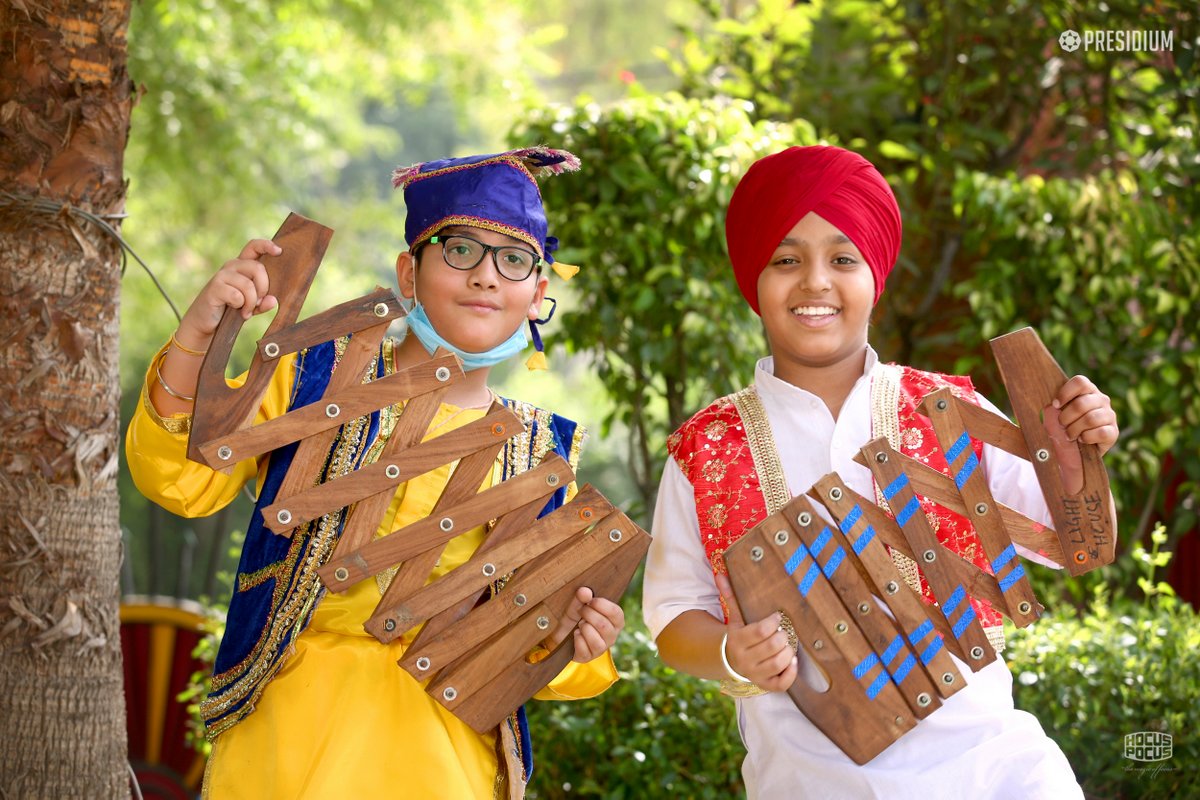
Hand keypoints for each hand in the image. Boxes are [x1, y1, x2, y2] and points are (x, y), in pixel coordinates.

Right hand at [176, 239, 281, 348]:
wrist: (205, 322)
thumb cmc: (230, 310)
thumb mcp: (251, 306)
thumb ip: (263, 303)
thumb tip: (273, 300)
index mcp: (242, 266)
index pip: (253, 247)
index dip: (266, 245)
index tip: (279, 251)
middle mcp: (232, 266)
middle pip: (258, 268)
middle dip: (263, 289)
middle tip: (258, 302)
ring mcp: (222, 275)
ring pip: (249, 285)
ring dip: (251, 302)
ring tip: (246, 311)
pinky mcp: (214, 287)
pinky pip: (237, 295)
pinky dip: (240, 306)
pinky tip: (237, 311)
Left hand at [554, 587, 623, 663]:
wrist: (559, 634)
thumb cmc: (573, 618)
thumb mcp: (576, 605)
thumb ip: (581, 597)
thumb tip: (585, 591)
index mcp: (614, 622)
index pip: (617, 614)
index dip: (603, 606)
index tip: (591, 601)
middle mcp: (611, 636)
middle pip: (604, 626)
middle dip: (589, 615)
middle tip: (581, 611)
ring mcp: (601, 648)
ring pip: (596, 641)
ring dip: (584, 629)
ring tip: (579, 624)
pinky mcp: (588, 657)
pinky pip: (584, 649)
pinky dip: (577, 639)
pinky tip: (575, 635)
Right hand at [715, 571, 796, 690]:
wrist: (729, 660)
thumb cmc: (737, 634)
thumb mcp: (733, 617)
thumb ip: (729, 595)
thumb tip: (720, 573)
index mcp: (737, 640)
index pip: (760, 631)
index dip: (773, 622)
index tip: (777, 617)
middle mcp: (744, 659)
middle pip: (772, 646)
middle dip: (783, 636)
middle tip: (784, 631)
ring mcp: (754, 674)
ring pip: (778, 663)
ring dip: (789, 652)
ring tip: (789, 644)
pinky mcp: (764, 684)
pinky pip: (781, 683)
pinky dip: (791, 673)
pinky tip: (793, 660)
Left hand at [1043, 375, 1118, 493]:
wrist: (1074, 453)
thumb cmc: (1061, 429)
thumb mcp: (1054, 415)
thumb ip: (1049, 407)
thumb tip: (1034, 404)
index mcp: (1087, 391)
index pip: (1080, 382)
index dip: (1065, 393)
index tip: (1055, 405)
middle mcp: (1101, 400)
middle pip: (1082, 403)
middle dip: (1066, 417)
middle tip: (1061, 425)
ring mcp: (1110, 415)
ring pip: (1090, 418)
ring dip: (1074, 429)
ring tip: (1069, 435)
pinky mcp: (1113, 432)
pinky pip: (1101, 432)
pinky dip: (1087, 438)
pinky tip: (1082, 440)